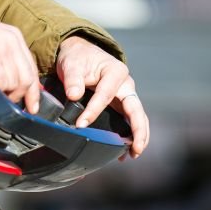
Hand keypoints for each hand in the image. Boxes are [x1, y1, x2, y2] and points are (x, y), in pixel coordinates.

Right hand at [0, 15, 39, 112]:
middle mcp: (12, 41)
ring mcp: (3, 50)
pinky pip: (3, 84)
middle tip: (21, 109)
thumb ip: (3, 50)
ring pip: (16, 84)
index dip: (34, 88)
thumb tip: (12, 74)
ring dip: (8, 95)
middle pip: (28, 77)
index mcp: (13, 35)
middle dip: (26, 97)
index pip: (31, 66)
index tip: (33, 103)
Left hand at [56, 36, 149, 158]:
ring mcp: (126, 96)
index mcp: (115, 72)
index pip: (106, 94)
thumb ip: (73, 79)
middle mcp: (126, 85)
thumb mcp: (72, 65)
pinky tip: (126, 152)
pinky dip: (132, 136)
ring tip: (133, 155)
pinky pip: (131, 121)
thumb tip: (73, 95)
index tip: (80, 125)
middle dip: (138, 130)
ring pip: (138, 117)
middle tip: (135, 149)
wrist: (81, 55)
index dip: (94, 111)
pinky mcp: (123, 105)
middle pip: (136, 109)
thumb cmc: (78, 59)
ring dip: (139, 136)